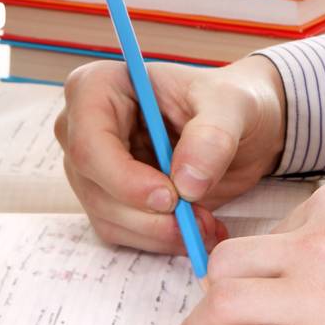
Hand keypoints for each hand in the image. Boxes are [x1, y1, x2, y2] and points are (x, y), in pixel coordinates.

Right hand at [54, 54, 286, 254]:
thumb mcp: (232, 106)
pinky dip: (160, 238)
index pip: (89, 142)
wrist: (241, 126)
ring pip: (107, 215)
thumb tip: (186, 183)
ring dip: (158, 231)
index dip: (124, 177)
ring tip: (206, 222)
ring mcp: (93, 165)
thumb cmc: (229, 102)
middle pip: (94, 185)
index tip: (171, 197)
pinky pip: (121, 230)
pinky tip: (196, 226)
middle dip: (148, 213)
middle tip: (198, 219)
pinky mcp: (108, 197)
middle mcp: (83, 126)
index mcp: (101, 86)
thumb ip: (212, 137)